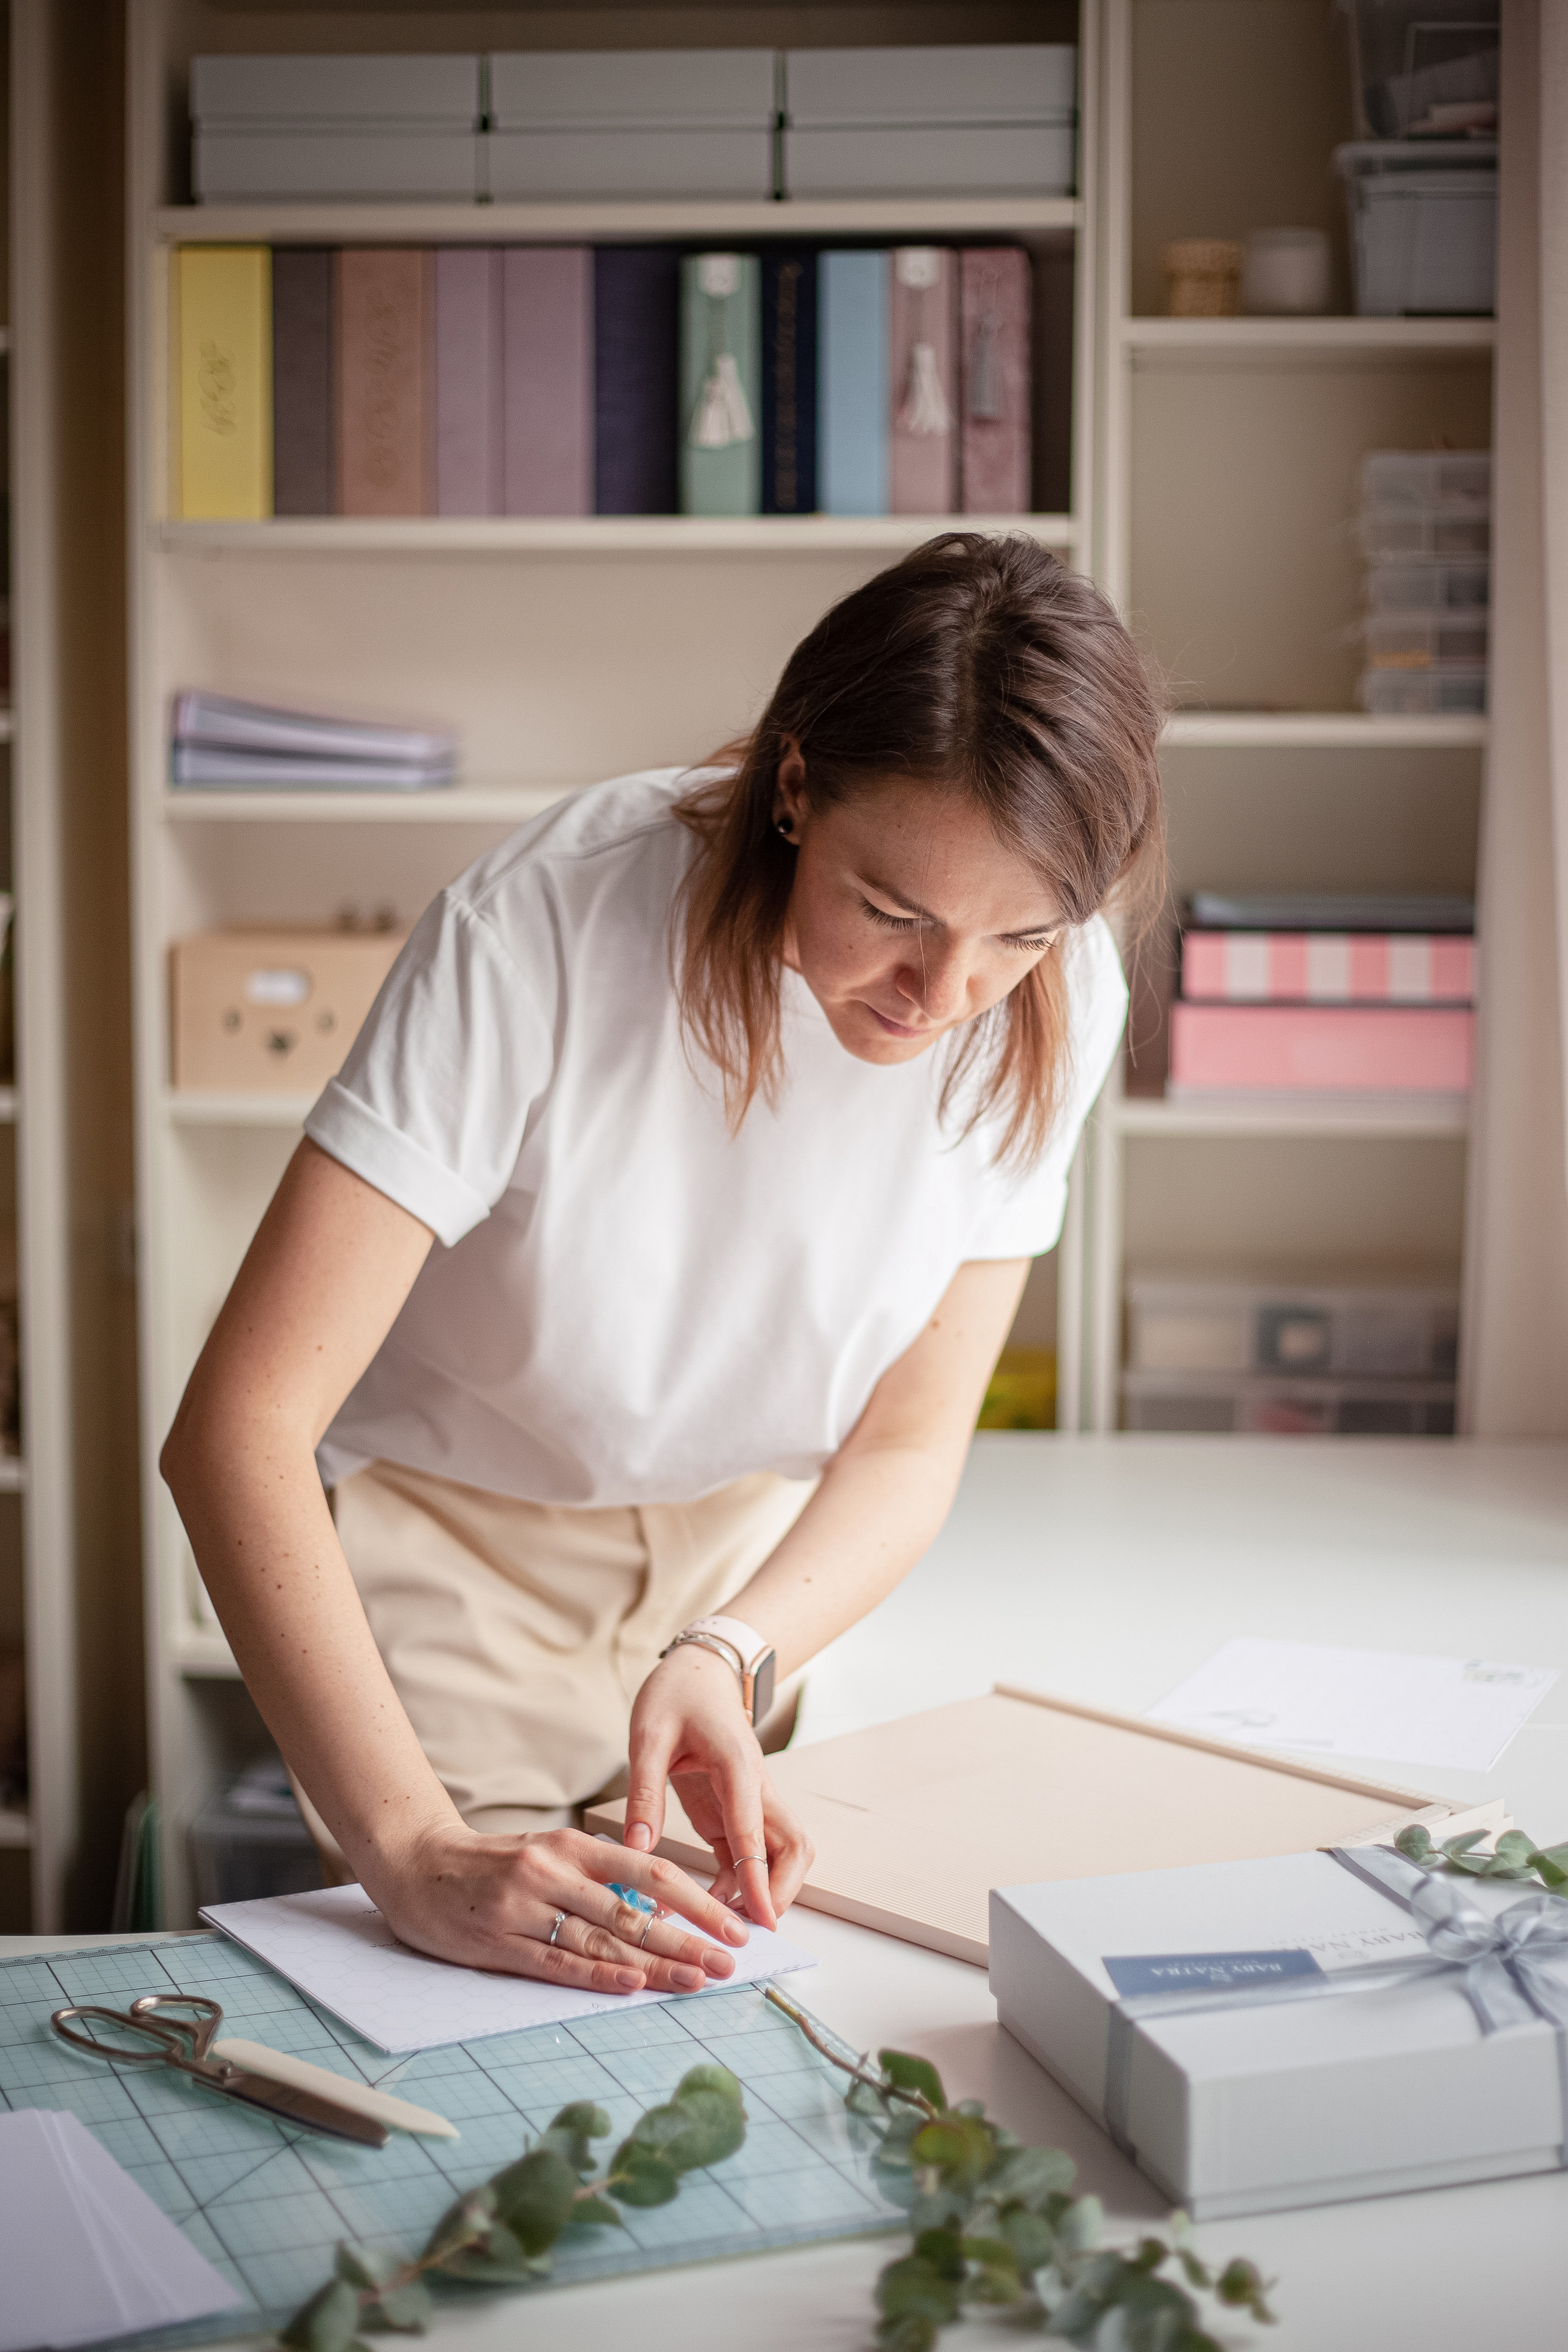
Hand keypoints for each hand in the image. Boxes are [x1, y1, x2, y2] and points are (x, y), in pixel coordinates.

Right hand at [362, 1821, 750, 1996]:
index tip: (732, 1924)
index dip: (696, 1899)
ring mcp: (525, 1909)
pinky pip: (557, 1962)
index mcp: (571, 1846)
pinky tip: (631, 1985)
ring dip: (655, 1964)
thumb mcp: (548, 1854)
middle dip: (688, 1938)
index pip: (649, 1871)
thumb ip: (595, 1876)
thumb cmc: (492, 1864)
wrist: (417, 1866)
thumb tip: (655, 1908)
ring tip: (696, 1980)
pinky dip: (597, 1976)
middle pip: (634, 1911)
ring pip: (602, 1941)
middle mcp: (553, 1873)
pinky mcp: (499, 1943)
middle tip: (729, 1962)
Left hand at [623, 1643, 814, 1929]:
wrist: (700, 1670)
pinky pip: (751, 1854)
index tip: (761, 1918)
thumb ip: (645, 1791)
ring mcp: (750, 1801)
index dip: (759, 1877)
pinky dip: (741, 1882)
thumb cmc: (677, 1693)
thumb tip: (637, 1849)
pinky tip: (711, 1902)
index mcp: (738, 1765)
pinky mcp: (735, 1811)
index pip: (756, 1829)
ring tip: (725, 1922)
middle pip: (794, 1847)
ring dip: (766, 1889)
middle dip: (780, 1890)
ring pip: (781, 1853)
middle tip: (748, 1927)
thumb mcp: (648, 1735)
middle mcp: (756, 1787)